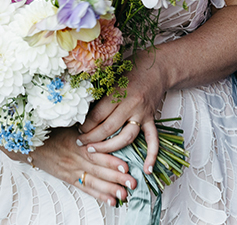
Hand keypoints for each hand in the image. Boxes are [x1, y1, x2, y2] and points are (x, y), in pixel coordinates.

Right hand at [8, 127, 136, 206]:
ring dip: (110, 189)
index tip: (126, 165)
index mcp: (77, 144)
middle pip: (98, 170)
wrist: (30, 145)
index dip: (111, 161)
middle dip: (116, 177)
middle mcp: (76, 159)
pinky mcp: (69, 178)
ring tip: (125, 194)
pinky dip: (99, 195)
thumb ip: (85, 124)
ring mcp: (73, 171)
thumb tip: (104, 116)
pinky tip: (111, 200)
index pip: (96, 154)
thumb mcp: (67, 122)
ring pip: (94, 182)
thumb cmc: (50, 131)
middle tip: (132, 182)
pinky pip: (85, 188)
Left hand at [79, 51, 167, 173]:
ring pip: (126, 137)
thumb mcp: (113, 75)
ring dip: (109, 147)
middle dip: (91, 138)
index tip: (77, 129)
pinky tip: (146, 170)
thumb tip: (81, 108)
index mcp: (119, 91)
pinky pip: (153, 140)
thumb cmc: (133, 67)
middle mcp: (131, 104)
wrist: (159, 66)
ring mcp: (143, 113)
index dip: (85, 124)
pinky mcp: (152, 119)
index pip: (97, 114)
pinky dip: (151, 156)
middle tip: (80, 143)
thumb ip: (100, 91)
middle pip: (108, 128)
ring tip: (95, 151)